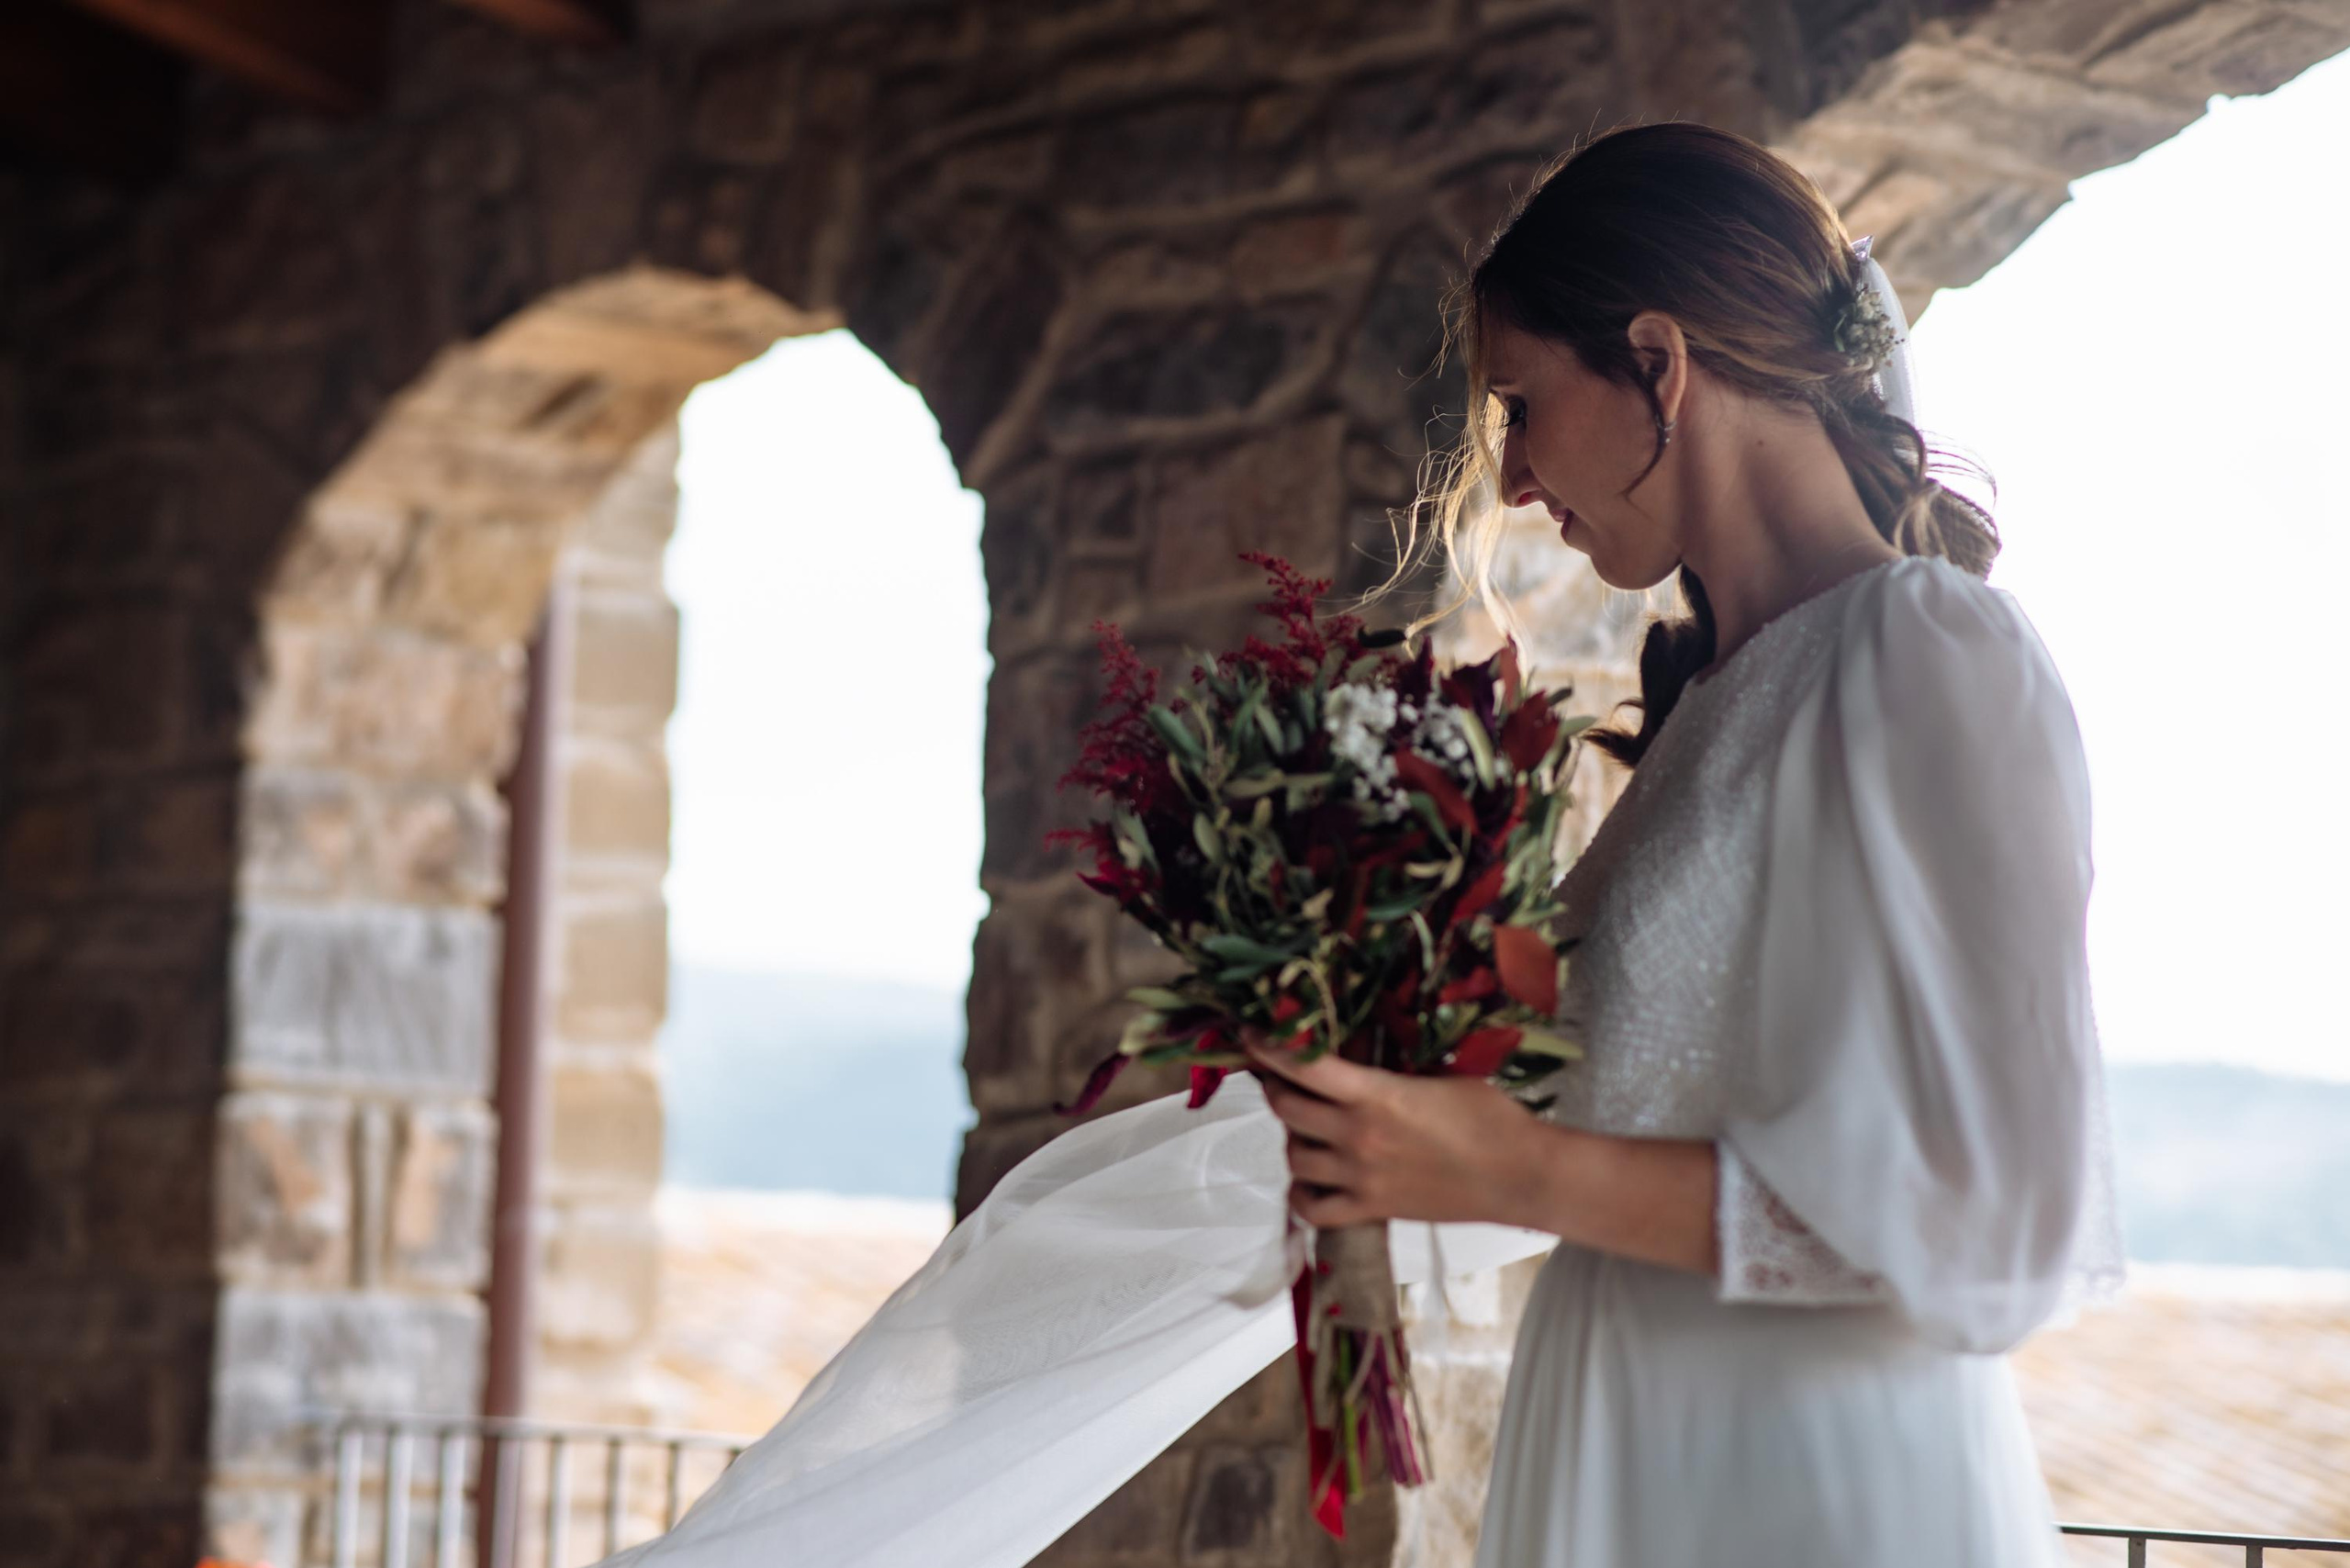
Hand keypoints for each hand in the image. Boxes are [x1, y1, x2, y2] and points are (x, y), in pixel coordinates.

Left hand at [1241, 1027, 1554, 1230]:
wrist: (1520, 1176)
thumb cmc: (1491, 1119)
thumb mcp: (1438, 1077)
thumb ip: (1392, 1072)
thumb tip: (1361, 1059)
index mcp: (1376, 1095)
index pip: (1304, 1066)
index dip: (1269, 1047)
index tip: (1251, 1034)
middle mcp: (1358, 1137)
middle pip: (1287, 1109)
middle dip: (1277, 1088)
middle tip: (1284, 1079)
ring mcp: (1361, 1178)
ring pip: (1294, 1158)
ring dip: (1292, 1138)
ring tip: (1307, 1127)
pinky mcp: (1371, 1210)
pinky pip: (1313, 1208)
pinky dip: (1302, 1193)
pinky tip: (1311, 1179)